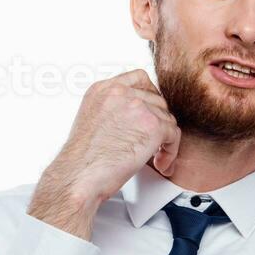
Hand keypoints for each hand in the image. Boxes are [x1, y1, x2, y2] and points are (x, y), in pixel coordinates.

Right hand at [29, 70, 181, 236]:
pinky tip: (161, 163)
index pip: (139, 78)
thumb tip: (136, 115)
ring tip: (155, 158)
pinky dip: (171, 152)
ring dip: (165, 141)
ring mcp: (137, 106)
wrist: (79, 176)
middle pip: (157, 101)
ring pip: (168, 119)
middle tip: (153, 143)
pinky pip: (174, 135)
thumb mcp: (93, 120)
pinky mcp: (153, 125)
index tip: (150, 115)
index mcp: (103, 89)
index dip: (150, 98)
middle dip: (158, 123)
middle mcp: (120, 92)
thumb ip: (114, 109)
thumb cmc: (83, 159)